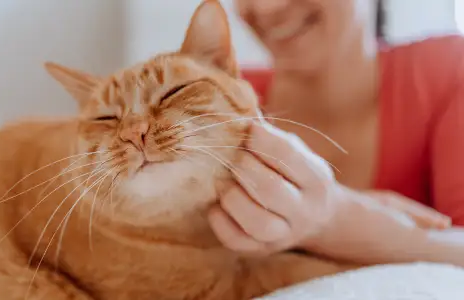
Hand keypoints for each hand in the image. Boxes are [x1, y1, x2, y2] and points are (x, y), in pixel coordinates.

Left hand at [208, 122, 449, 257]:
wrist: (316, 217)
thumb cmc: (295, 174)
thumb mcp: (294, 151)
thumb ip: (268, 135)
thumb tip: (236, 99)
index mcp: (316, 179)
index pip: (286, 155)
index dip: (260, 139)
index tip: (246, 129)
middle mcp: (304, 210)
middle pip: (270, 189)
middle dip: (243, 167)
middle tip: (232, 157)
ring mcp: (284, 235)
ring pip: (256, 221)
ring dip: (232, 196)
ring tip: (223, 182)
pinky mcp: (262, 250)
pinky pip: (237, 241)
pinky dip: (220, 221)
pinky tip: (216, 205)